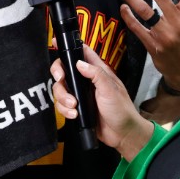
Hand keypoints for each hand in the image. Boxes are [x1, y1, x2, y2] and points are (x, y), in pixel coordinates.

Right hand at [51, 46, 152, 160]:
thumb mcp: (110, 89)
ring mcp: (80, 95)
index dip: (69, 47)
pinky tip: (74, 115)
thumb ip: (96, 74)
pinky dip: (65, 110)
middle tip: (60, 80)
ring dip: (63, 97)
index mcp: (97, 71)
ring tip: (74, 106)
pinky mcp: (76, 108)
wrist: (122, 134)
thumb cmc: (122, 109)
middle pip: (64, 70)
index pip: (82, 53)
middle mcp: (86, 81)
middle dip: (59, 74)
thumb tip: (79, 63)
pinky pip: (62, 105)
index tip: (56, 44)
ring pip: (60, 89)